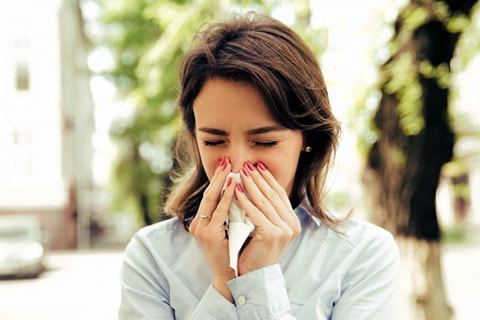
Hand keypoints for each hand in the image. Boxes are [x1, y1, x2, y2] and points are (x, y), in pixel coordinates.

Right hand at [188, 157, 235, 301]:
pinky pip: (219, 212)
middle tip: (226, 160)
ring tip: (228, 168)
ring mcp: (201, 229)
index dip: (217, 180)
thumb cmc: (233, 254)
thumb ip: (230, 214)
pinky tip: (233, 186)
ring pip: (211, 200)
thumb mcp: (229, 230)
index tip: (225, 165)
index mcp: (202, 222)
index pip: (210, 196)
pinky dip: (226, 198)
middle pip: (208, 194)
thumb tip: (241, 195)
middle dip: (217, 176)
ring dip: (220, 182)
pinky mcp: (208, 235)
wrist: (230, 277)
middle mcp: (198, 224)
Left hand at [235, 161, 300, 274]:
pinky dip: (245, 200)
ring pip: (264, 201)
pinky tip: (236, 191)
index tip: (258, 166)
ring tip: (240, 173)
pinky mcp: (271, 234)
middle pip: (272, 195)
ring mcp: (283, 230)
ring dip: (251, 185)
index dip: (268, 179)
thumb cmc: (255, 252)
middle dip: (259, 178)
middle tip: (247, 165)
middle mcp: (291, 225)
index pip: (279, 194)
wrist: (253, 276)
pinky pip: (255, 213)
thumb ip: (266, 211)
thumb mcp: (265, 228)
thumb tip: (257, 186)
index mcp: (292, 222)